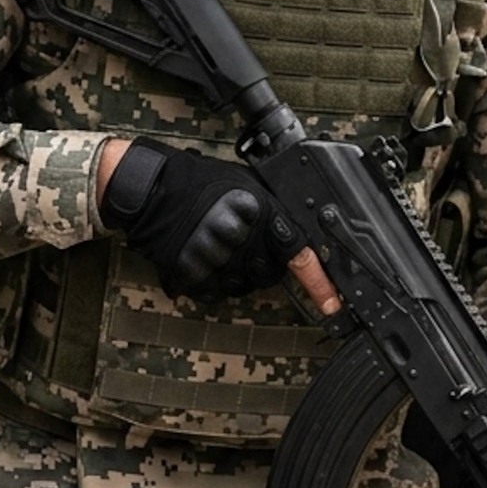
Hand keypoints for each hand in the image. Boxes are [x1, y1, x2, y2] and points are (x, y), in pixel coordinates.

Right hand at [96, 138, 340, 314]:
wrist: (153, 188)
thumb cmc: (200, 182)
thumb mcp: (248, 185)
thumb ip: (273, 214)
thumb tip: (299, 241)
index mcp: (260, 213)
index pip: (299, 255)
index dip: (319, 284)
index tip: (333, 305)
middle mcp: (241, 239)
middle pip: (269, 275)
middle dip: (261, 264)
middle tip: (242, 243)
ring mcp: (216, 260)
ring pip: (242, 287)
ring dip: (235, 274)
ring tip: (217, 245)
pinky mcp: (193, 275)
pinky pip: (214, 293)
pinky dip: (210, 280)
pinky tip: (201, 256)